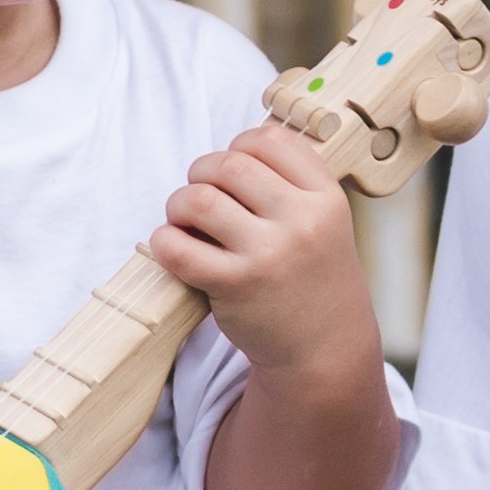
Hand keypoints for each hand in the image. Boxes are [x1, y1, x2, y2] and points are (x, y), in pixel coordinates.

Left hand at [149, 124, 381, 381]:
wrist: (325, 348)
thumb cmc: (313, 277)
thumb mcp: (324, 223)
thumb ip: (289, 185)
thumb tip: (228, 153)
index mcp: (326, 198)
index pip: (270, 140)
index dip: (239, 146)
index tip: (232, 170)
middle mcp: (302, 222)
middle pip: (229, 165)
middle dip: (202, 173)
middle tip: (200, 195)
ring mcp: (268, 255)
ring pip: (199, 200)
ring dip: (179, 204)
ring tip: (184, 221)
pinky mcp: (236, 287)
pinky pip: (178, 249)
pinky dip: (163, 241)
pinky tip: (172, 246)